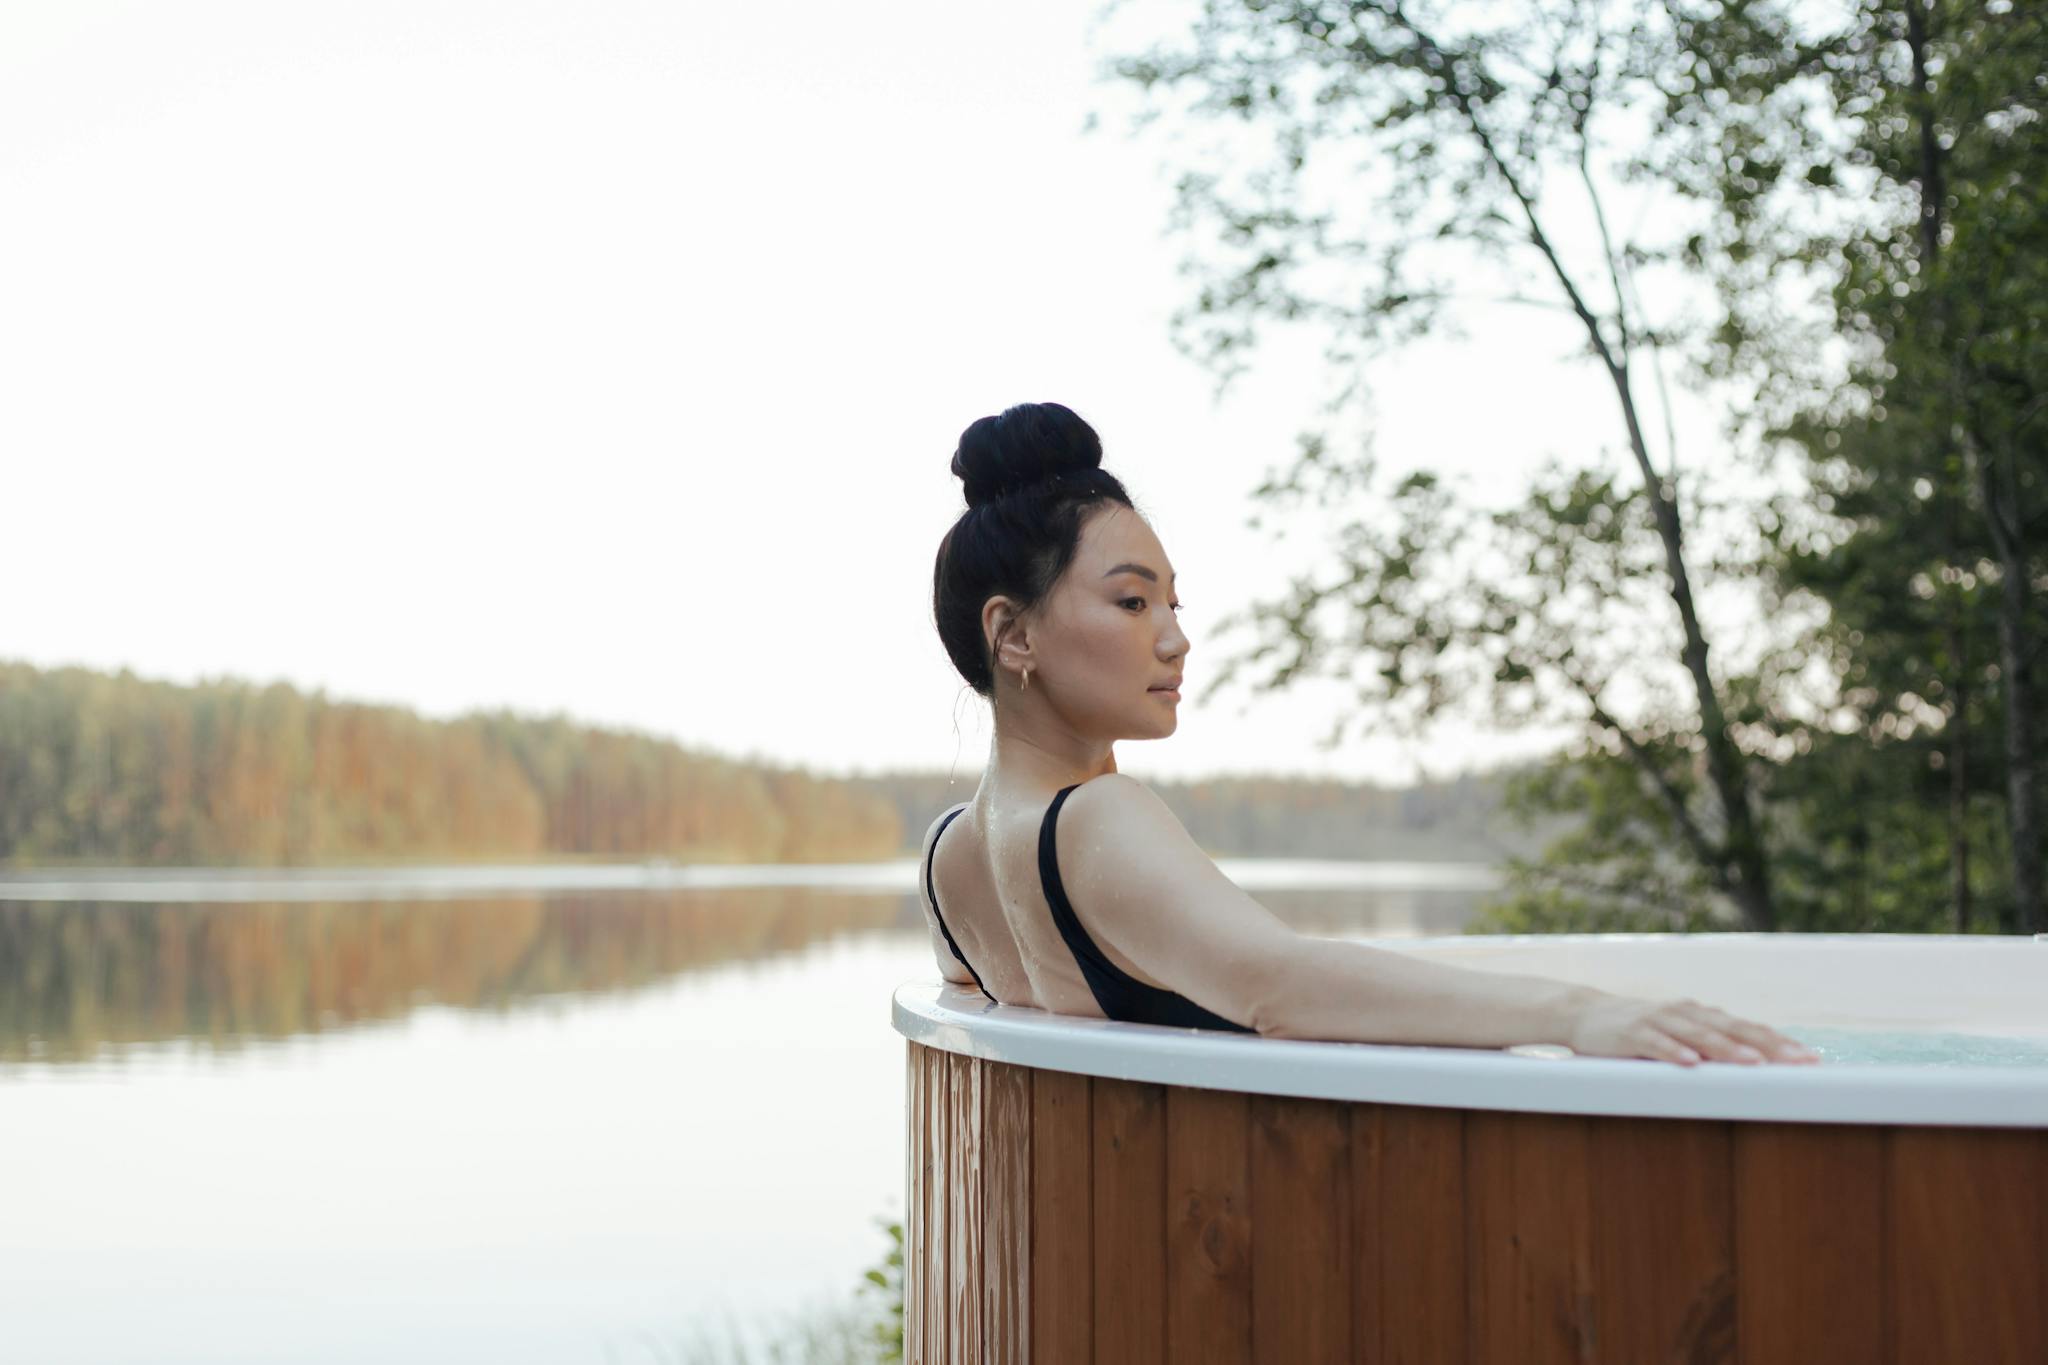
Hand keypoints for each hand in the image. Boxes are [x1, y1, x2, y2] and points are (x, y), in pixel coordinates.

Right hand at [1567, 993, 1820, 1066]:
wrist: (1582, 1012)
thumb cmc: (1637, 1030)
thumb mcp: (1677, 1034)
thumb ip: (1708, 1045)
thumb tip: (1754, 1068)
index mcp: (1700, 1015)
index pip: (1747, 1029)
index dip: (1779, 1042)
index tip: (1811, 1059)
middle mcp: (1685, 1013)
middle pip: (1733, 1029)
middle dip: (1768, 1045)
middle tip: (1800, 1061)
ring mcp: (1658, 1020)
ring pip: (1699, 1035)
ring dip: (1727, 1049)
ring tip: (1754, 1063)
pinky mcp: (1631, 1032)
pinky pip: (1656, 1043)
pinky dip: (1674, 1052)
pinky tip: (1691, 1063)